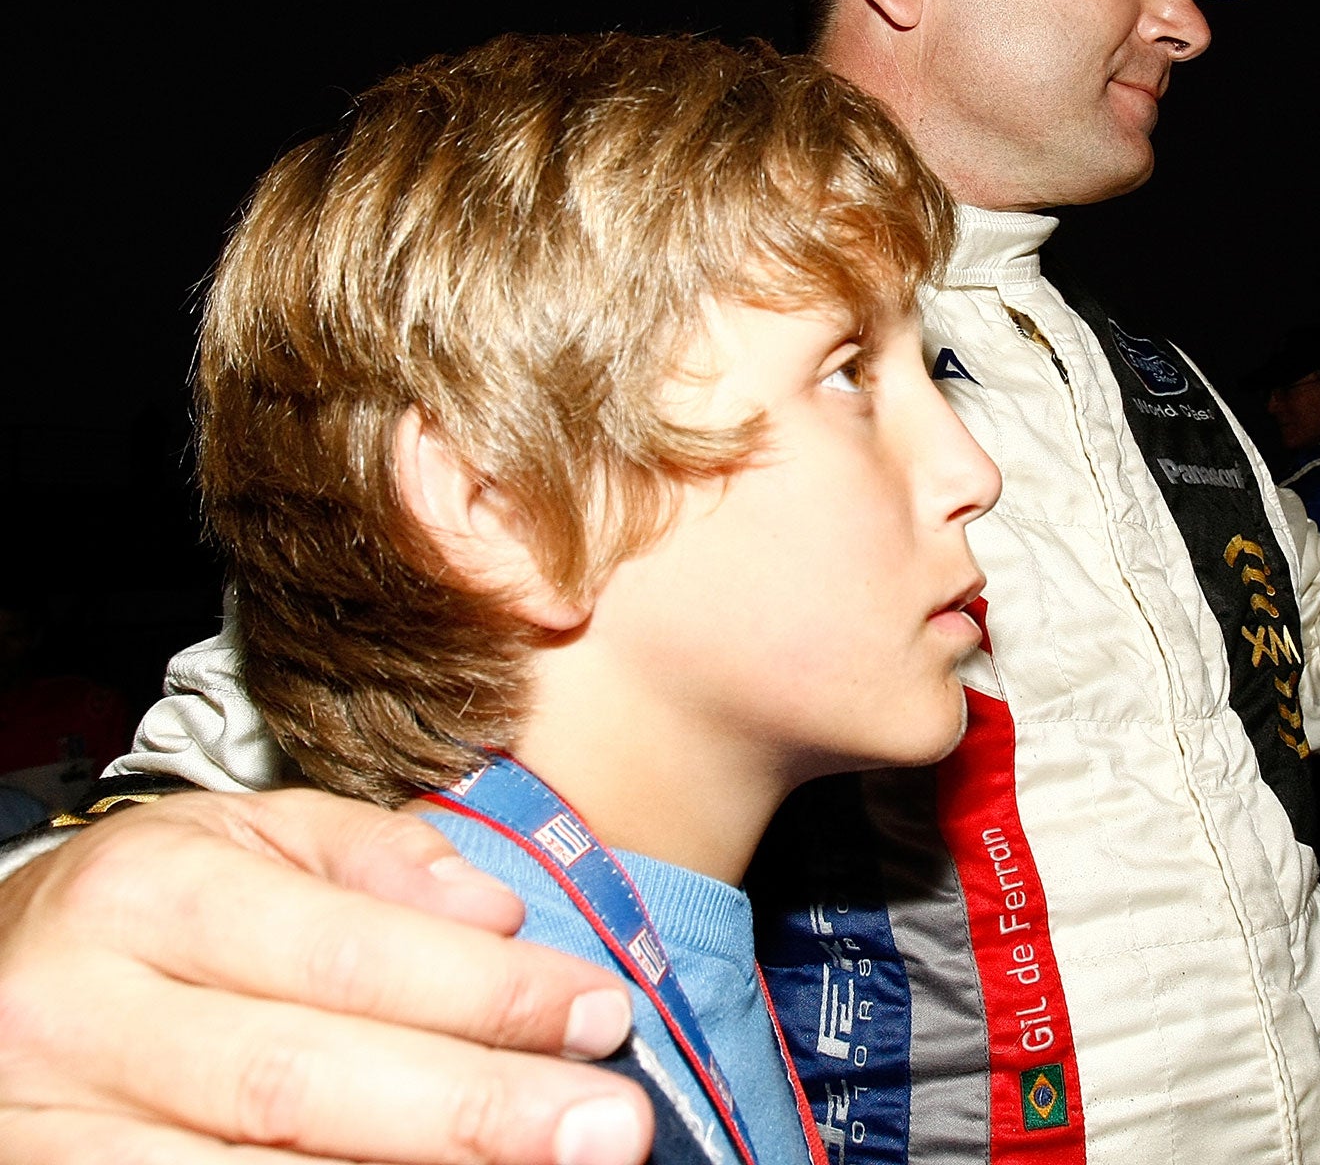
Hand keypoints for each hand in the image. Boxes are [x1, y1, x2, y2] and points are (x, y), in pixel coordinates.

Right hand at [0, 789, 652, 1163]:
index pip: (347, 955)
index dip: (484, 996)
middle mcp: (89, 1018)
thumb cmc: (144, 909)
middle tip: (608, 1128)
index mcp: (148, 895)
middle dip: (473, 1111)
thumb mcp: (245, 837)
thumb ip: (371, 858)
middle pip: (304, 1083)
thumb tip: (492, 914)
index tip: (598, 1014)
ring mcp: (59, 1133)